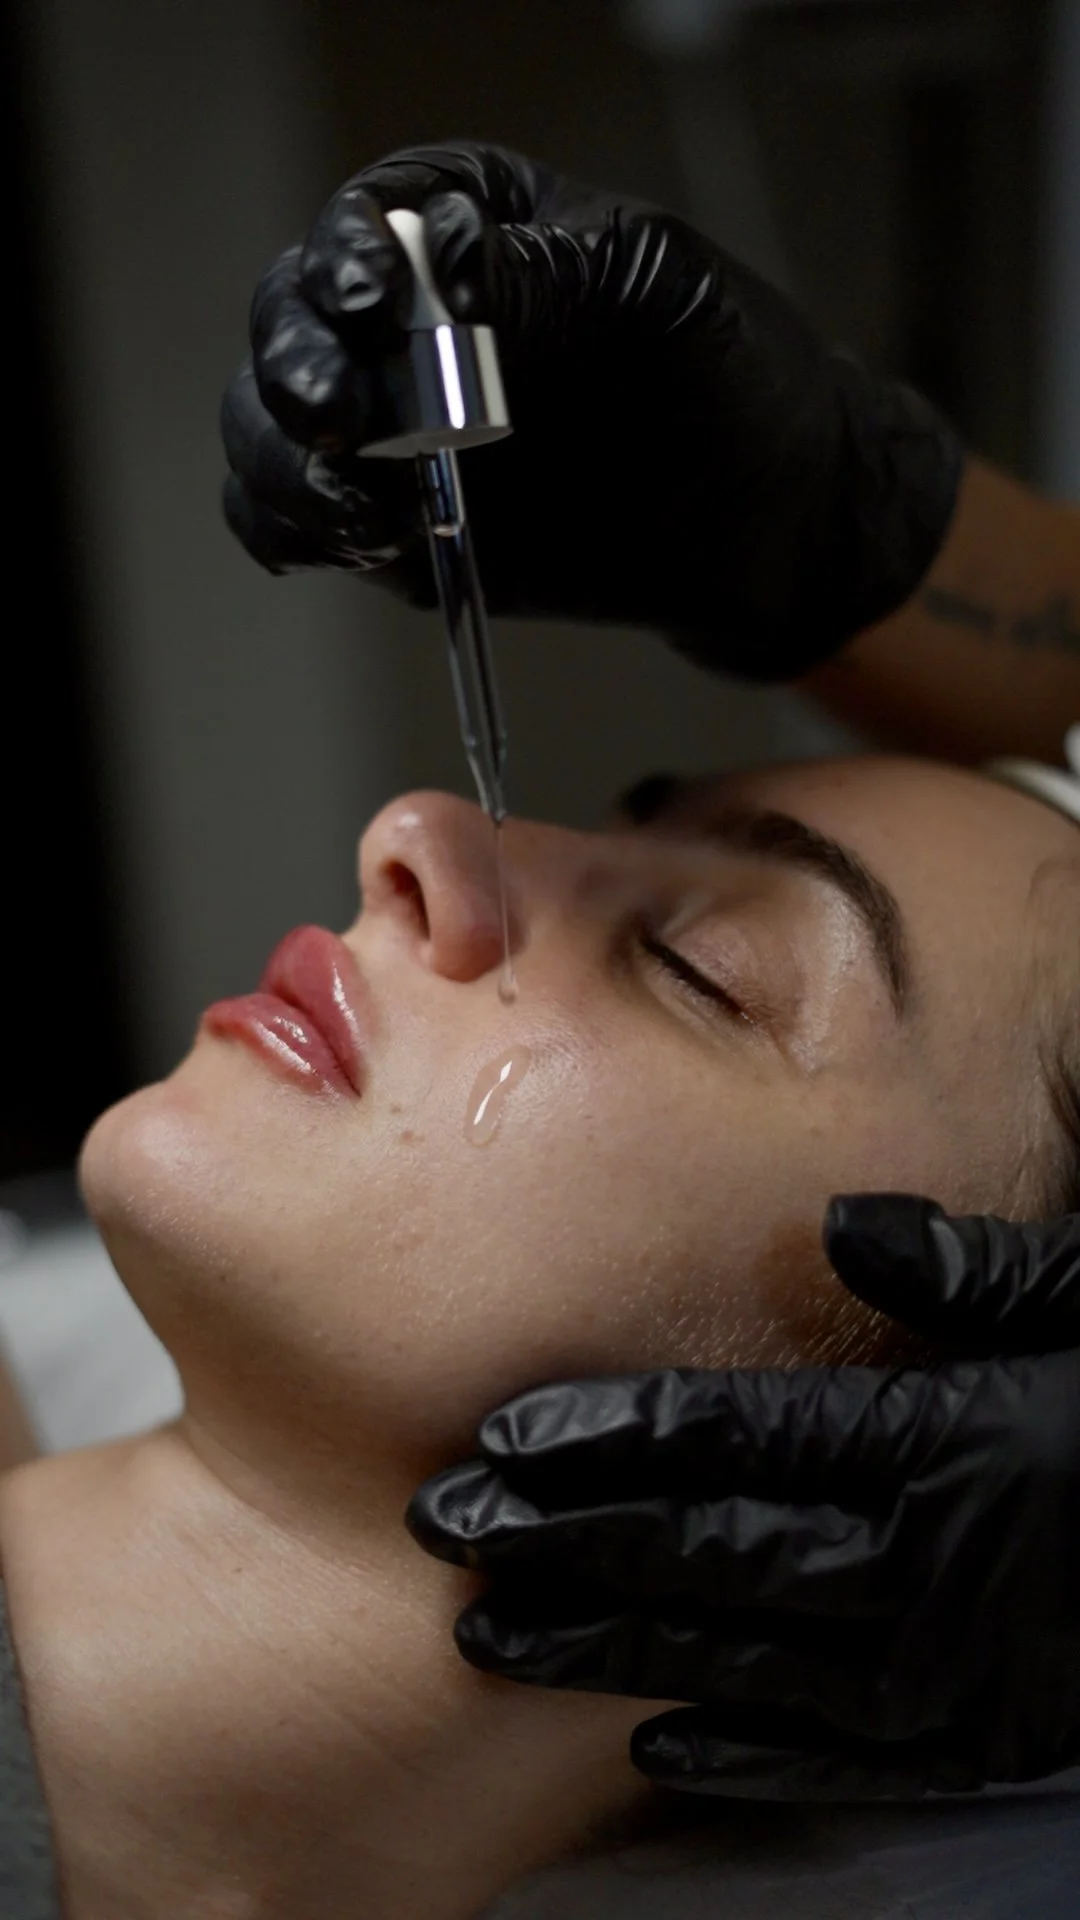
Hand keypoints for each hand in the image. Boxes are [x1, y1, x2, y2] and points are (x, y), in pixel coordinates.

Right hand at [222, 141, 962, 679]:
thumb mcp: (653, 291)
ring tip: (353, 507)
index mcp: (471, 231)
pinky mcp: (398, 527)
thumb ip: (538, 276)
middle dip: (297, 366)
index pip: (367, 221)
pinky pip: (301, 524)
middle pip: (291, 321)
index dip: (346, 258)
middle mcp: (411, 327)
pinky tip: (346, 541)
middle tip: (339, 418)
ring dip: (283, 463)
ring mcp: (396, 433)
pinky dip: (292, 532)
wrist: (773, 525)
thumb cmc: (732, 379)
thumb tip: (433, 265)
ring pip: (271, 428)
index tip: (372, 307)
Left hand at [407, 1195, 1079, 1799]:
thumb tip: (840, 1228)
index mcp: (949, 1443)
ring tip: (499, 1633)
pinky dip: (747, 1752)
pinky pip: (846, 1755)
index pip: (738, 1441)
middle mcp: (933, 1565)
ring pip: (749, 1660)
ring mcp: (955, 1666)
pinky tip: (659, 1744)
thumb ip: (965, 1266)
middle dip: (568, 1541)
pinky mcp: (987, 1734)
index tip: (501, 1441)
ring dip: (615, 1649)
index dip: (609, 1442)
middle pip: (712, 1553)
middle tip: (448, 1529)